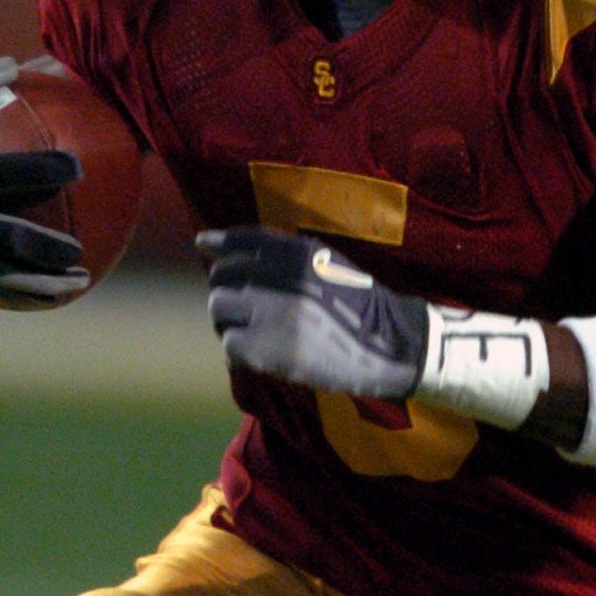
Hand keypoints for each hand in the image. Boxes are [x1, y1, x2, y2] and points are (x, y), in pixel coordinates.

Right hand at [0, 61, 88, 306]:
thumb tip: (10, 63)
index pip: (1, 173)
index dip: (41, 170)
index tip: (77, 167)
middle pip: (6, 239)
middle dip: (47, 247)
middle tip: (80, 246)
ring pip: (0, 276)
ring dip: (42, 283)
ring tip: (81, 282)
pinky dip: (21, 294)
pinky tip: (53, 295)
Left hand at [200, 227, 426, 398]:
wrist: (390, 344)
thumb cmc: (356, 304)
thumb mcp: (323, 263)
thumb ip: (273, 252)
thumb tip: (206, 242)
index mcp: (295, 252)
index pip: (239, 240)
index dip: (220, 247)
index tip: (205, 247)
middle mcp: (279, 276)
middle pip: (221, 278)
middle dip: (228, 294)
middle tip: (247, 312)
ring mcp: (272, 311)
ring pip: (219, 310)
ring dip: (230, 323)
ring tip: (253, 334)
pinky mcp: (269, 347)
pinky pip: (230, 344)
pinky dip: (241, 352)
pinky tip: (262, 355)